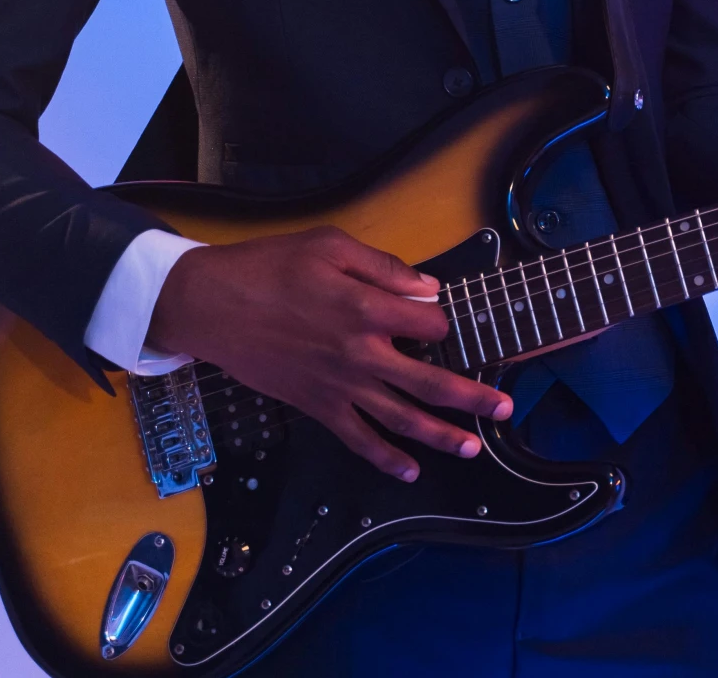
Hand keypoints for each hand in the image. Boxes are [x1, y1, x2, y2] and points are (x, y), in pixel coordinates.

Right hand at [146, 227, 510, 481]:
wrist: (211, 305)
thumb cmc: (268, 267)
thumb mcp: (328, 244)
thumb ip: (383, 267)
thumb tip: (427, 287)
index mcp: (367, 308)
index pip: (430, 321)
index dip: (445, 318)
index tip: (448, 317)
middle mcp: (361, 353)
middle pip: (430, 381)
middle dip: (473, 396)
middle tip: (506, 407)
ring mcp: (340, 385)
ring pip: (401, 418)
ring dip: (441, 435)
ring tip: (473, 447)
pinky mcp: (316, 406)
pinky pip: (357, 439)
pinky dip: (384, 459)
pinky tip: (408, 472)